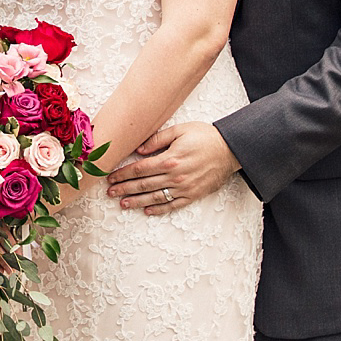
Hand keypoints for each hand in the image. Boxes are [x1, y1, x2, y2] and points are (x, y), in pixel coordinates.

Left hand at [107, 129, 239, 212]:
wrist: (230, 150)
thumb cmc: (205, 137)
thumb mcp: (180, 130)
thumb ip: (157, 139)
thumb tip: (138, 150)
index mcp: (170, 159)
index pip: (140, 169)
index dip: (123, 174)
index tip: (111, 177)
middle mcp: (175, 176)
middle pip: (143, 185)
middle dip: (124, 189)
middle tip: (110, 193)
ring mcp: (184, 188)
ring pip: (155, 197)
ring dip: (137, 202)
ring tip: (123, 204)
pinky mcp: (193, 195)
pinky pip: (172, 205)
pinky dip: (159, 209)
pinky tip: (147, 211)